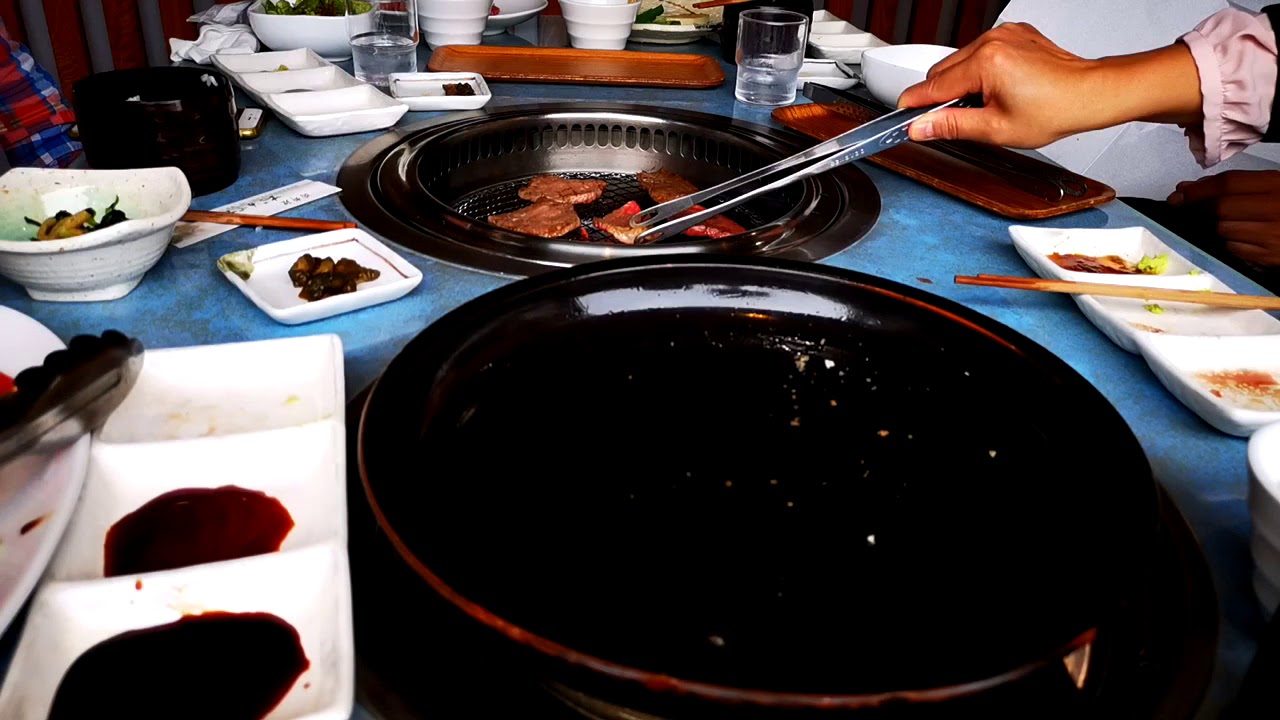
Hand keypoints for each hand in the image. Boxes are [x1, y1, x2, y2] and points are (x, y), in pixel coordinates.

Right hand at [897, 23, 1201, 145]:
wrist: (1090, 94)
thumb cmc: (1054, 110)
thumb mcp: (995, 129)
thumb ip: (951, 126)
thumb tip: (920, 127)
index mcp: (985, 62)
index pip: (933, 86)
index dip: (916, 106)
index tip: (903, 117)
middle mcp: (992, 41)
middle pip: (942, 71)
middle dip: (943, 96)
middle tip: (960, 119)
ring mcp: (1003, 34)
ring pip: (959, 61)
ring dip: (962, 83)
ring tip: (987, 104)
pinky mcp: (1013, 33)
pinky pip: (980, 52)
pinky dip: (979, 70)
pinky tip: (998, 88)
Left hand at [1168, 170, 1279, 266]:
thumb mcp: (1269, 188)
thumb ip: (1233, 186)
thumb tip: (1187, 188)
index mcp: (1277, 184)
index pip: (1228, 184)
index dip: (1198, 189)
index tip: (1178, 194)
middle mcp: (1276, 207)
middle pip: (1221, 208)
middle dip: (1200, 209)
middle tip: (1188, 210)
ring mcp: (1273, 234)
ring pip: (1223, 230)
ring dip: (1214, 228)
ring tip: (1224, 223)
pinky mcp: (1270, 256)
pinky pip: (1233, 249)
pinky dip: (1228, 244)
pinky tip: (1237, 238)